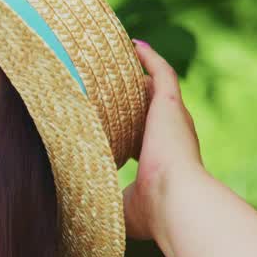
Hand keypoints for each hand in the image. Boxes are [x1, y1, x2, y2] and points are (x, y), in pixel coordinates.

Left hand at [122, 39, 207, 240]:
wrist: (176, 201)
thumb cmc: (151, 211)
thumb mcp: (123, 206)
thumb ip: (106, 199)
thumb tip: (80, 206)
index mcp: (163, 160)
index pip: (146, 138)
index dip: (131, 130)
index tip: (113, 126)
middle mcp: (172, 135)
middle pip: (151, 109)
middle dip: (134, 98)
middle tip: (110, 86)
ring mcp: (173, 118)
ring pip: (157, 87)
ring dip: (139, 74)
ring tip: (118, 59)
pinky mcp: (170, 104)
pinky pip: (162, 72)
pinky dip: (149, 58)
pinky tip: (133, 45)